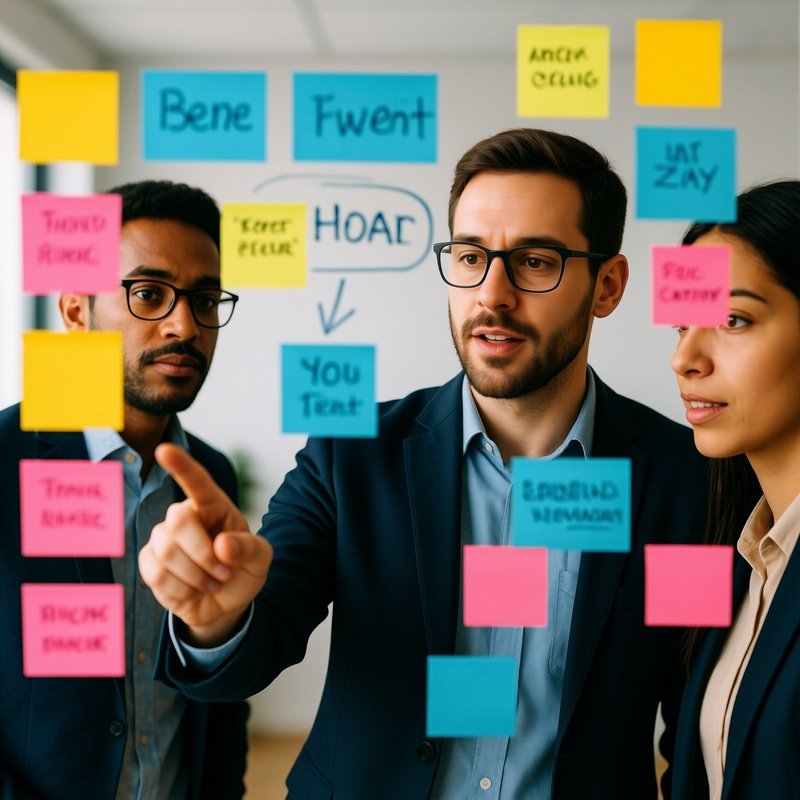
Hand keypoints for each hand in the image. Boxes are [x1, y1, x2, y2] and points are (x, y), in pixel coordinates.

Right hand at [138, 442, 272, 645]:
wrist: (226, 602)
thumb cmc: (243, 569)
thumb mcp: (260, 559)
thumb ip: (248, 549)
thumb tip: (222, 545)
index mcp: (213, 506)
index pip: (197, 482)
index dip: (181, 465)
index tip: (165, 449)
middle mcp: (184, 516)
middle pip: (178, 521)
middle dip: (204, 555)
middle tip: (224, 573)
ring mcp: (162, 538)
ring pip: (167, 552)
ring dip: (196, 577)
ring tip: (211, 583)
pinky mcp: (149, 562)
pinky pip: (156, 575)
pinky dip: (181, 591)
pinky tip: (192, 591)